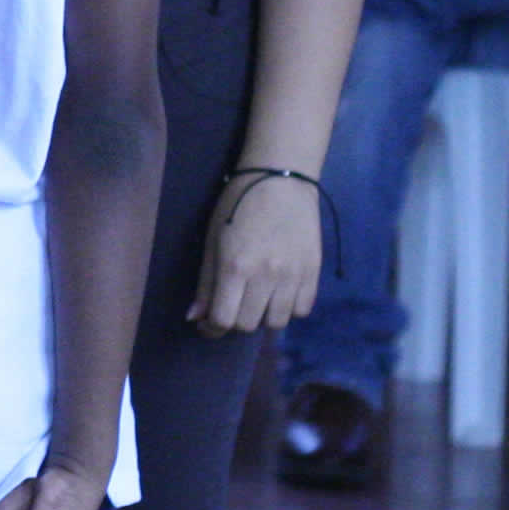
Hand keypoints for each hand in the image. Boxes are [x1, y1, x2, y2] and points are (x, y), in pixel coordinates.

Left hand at [191, 170, 323, 333]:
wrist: (280, 182)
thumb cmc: (236, 206)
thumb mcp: (212, 241)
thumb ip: (206, 283)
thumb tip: (195, 318)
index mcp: (235, 267)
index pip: (224, 319)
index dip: (212, 327)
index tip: (208, 322)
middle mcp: (267, 276)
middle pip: (248, 325)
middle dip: (235, 320)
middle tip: (232, 303)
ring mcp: (294, 276)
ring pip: (277, 322)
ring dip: (262, 316)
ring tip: (256, 298)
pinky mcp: (314, 272)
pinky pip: (301, 310)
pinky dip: (288, 309)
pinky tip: (278, 293)